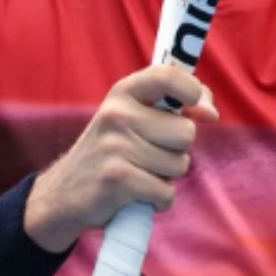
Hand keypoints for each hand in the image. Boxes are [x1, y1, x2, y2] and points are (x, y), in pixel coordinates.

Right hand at [25, 65, 217, 251]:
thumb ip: (172, 106)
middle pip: (186, 134)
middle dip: (177, 151)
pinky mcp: (116, 179)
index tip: (201, 111)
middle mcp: (117, 114)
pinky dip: (157, 200)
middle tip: (148, 155)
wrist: (64, 193)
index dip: (194, 91)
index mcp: (123, 93)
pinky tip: (136, 194)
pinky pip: (166, 193)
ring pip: (179, 165)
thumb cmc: (112, 153)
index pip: (168, 76)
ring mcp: (114, 146)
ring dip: (165, 177)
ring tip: (138, 173)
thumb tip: (211, 112)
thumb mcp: (132, 118)